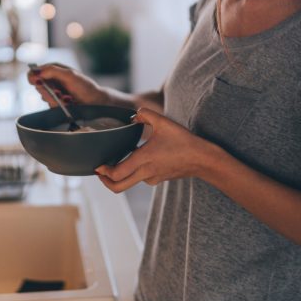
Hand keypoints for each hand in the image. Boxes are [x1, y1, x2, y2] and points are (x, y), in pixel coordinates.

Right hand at [27, 63, 111, 107]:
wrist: (96, 102)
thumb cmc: (85, 86)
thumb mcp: (69, 75)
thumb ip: (52, 71)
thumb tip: (37, 72)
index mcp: (54, 69)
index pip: (35, 71)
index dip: (33, 77)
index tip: (37, 82)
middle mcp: (52, 80)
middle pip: (38, 85)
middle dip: (48, 91)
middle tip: (58, 93)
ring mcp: (54, 92)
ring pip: (44, 97)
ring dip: (55, 99)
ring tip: (67, 98)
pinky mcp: (56, 103)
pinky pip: (51, 105)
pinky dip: (59, 105)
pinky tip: (68, 103)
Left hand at [95, 108, 215, 192]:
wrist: (202, 159)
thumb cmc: (184, 141)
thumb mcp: (164, 122)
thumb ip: (145, 114)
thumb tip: (134, 114)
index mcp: (143, 159)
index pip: (116, 173)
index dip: (104, 172)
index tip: (98, 166)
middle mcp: (145, 172)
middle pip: (118, 187)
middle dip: (105, 182)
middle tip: (100, 172)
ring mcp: (152, 178)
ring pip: (129, 182)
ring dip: (120, 175)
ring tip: (116, 161)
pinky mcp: (158, 179)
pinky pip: (140, 178)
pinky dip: (133, 172)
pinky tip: (135, 158)